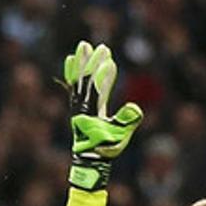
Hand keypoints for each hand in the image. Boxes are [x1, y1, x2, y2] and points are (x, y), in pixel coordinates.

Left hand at [63, 41, 142, 190]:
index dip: (103, 74)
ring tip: (85, 46)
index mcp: (90, 112)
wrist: (90, 159)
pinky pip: (73, 85)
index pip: (95, 89)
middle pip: (86, 79)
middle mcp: (80, 105)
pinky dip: (73, 72)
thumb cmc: (106, 149)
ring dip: (82, 62)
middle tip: (101, 46)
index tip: (110, 59)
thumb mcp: (119, 138)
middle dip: (93, 62)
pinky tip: (70, 60)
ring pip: (78, 79)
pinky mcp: (78, 106)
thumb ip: (126, 122)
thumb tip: (135, 108)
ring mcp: (78, 105)